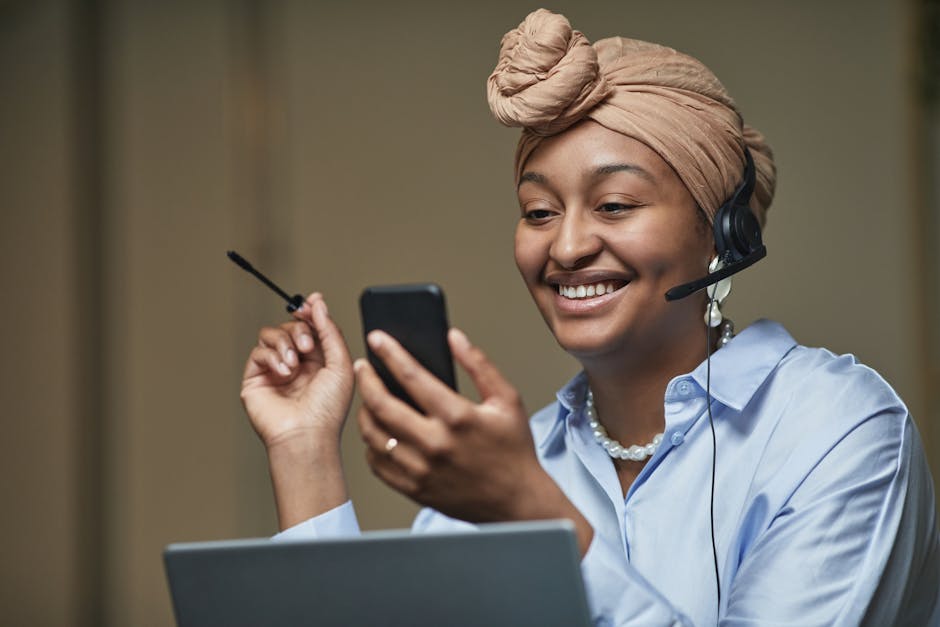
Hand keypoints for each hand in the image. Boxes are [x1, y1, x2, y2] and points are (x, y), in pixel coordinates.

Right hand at [242, 293, 353, 448]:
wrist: (306, 434)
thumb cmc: (327, 409)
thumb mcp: (341, 364)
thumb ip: (330, 331)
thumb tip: (318, 303)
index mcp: (320, 361)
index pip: (312, 327)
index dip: (311, 312)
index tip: (311, 303)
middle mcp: (297, 364)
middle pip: (291, 326)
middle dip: (300, 329)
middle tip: (307, 346)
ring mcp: (275, 370)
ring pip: (272, 334)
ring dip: (285, 343)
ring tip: (295, 364)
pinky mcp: (256, 378)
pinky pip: (258, 351)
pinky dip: (272, 357)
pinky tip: (284, 373)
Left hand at [355, 328, 591, 550]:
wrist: (517, 502)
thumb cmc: (513, 450)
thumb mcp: (507, 400)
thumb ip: (479, 365)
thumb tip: (454, 337)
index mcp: (458, 417)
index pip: (412, 377)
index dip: (390, 353)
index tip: (377, 338)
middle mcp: (435, 444)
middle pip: (382, 405)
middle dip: (366, 380)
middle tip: (362, 366)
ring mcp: (422, 469)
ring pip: (374, 435)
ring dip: (365, 411)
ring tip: (367, 398)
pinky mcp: (415, 489)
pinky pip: (378, 464)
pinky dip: (371, 444)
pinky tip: (378, 432)